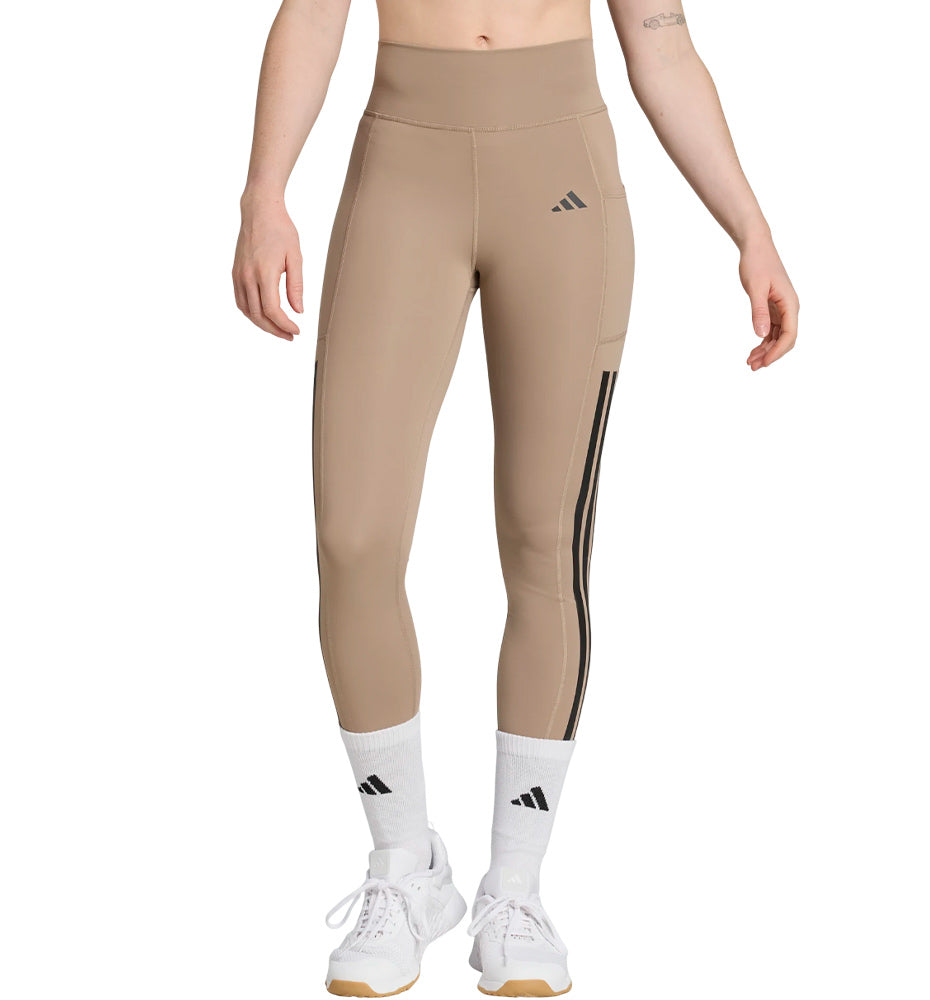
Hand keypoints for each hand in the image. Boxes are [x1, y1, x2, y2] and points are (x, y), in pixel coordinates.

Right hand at [232, 192, 302, 340]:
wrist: (259, 211)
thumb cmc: (281, 230)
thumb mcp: (295, 257)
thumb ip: (296, 286)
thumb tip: (298, 311)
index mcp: (264, 272)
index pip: (272, 310)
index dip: (284, 325)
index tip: (297, 330)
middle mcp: (247, 276)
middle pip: (258, 315)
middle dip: (275, 330)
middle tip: (290, 336)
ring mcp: (238, 275)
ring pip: (247, 311)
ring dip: (262, 324)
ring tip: (279, 329)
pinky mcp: (235, 272)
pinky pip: (240, 300)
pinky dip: (251, 313)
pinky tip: (263, 316)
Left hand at [738, 234, 798, 369]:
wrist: (756, 247)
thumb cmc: (757, 263)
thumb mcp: (755, 288)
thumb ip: (759, 312)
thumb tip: (762, 334)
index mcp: (790, 303)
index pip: (789, 335)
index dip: (777, 352)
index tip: (763, 363)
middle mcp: (790, 308)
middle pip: (786, 340)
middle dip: (771, 355)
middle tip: (752, 366)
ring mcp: (782, 309)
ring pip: (778, 337)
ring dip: (766, 350)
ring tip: (750, 362)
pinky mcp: (774, 308)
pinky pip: (772, 330)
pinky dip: (763, 341)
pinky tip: (753, 350)